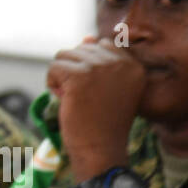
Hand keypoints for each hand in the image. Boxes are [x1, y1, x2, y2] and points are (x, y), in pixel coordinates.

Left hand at [46, 36, 144, 178]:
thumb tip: (87, 37)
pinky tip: (66, 100)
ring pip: (65, 56)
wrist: (101, 150)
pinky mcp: (80, 75)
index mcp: (134, 66)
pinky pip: (54, 67)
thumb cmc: (105, 123)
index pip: (102, 46)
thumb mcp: (110, 89)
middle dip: (75, 73)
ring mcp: (101, 68)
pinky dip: (53, 84)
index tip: (97, 92)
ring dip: (63, 77)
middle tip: (87, 99)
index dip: (90, 68)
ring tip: (77, 100)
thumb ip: (101, 60)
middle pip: (81, 49)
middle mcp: (121, 63)